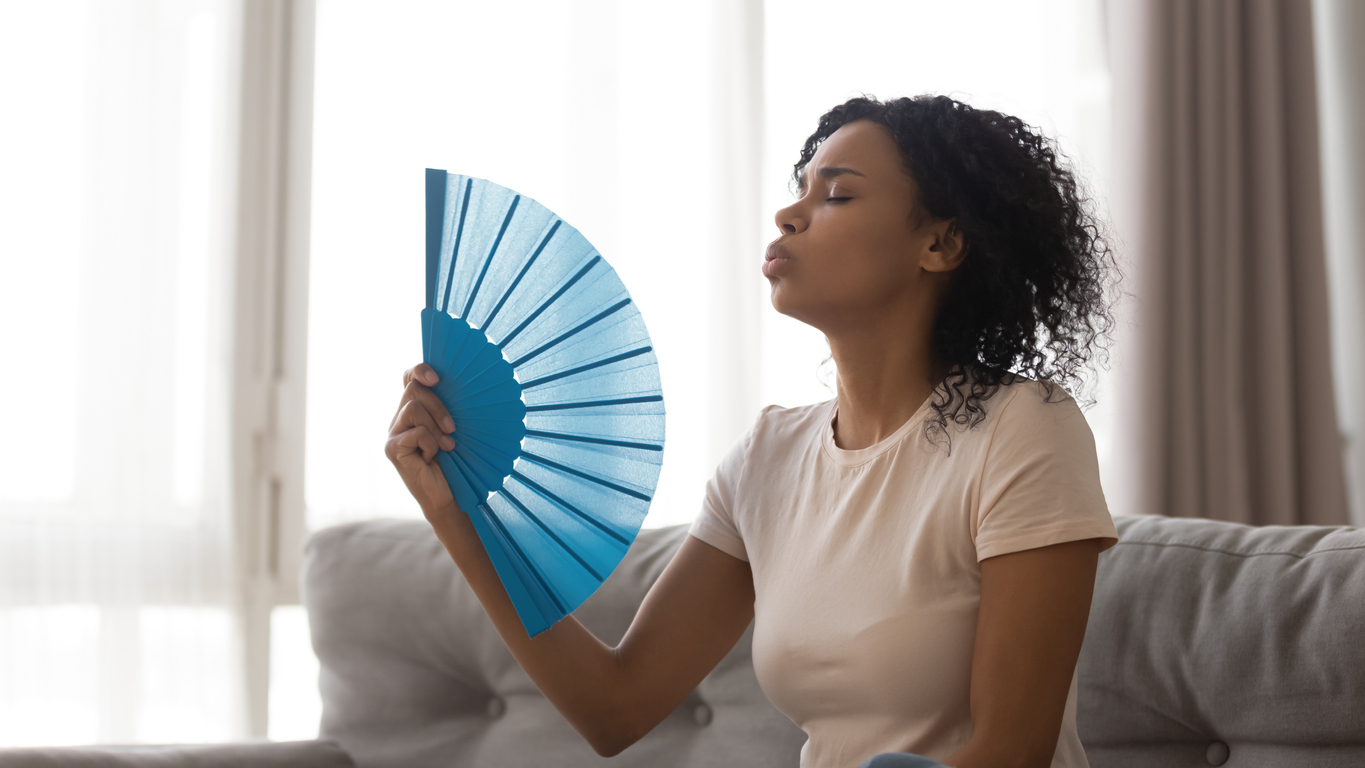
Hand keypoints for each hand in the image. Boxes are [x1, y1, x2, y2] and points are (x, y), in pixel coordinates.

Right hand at [385, 362, 459, 521]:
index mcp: (414, 409)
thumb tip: (461, 384)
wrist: (448, 495)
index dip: (420, 370)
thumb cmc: (456, 461)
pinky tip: (432, 457)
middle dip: (438, 406)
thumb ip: (449, 407)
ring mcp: (393, 433)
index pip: (409, 377)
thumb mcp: (453, 428)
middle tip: (453, 428)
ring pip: (413, 408)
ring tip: (446, 445)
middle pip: (413, 390)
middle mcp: (399, 418)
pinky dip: (430, 444)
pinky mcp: (392, 448)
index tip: (437, 379)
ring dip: (435, 426)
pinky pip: (415, 432)